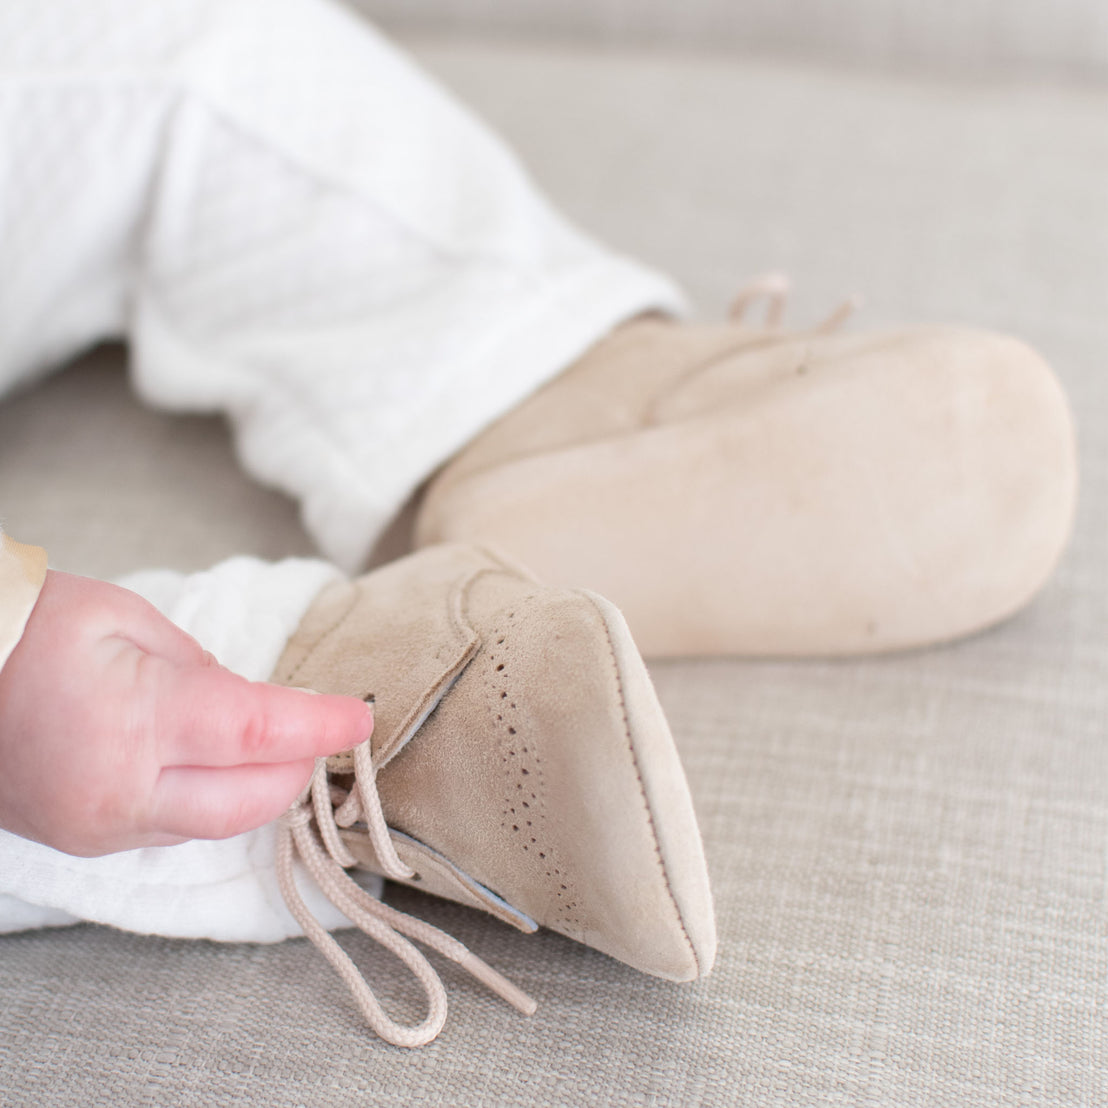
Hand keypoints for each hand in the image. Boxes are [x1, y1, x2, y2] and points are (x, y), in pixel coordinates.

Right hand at [0, 570, 373, 855]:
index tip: (362, 718)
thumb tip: (249, 702)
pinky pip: (173, 828)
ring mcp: (99, 826)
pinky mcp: (83, 839)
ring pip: (217, 825)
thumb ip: (201, 664)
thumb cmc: (24, 627)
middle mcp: (123, 790)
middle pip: (253, 801)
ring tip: (280, 746)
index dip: (323, 728)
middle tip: (326, 730)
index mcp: (138, 720)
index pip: (263, 736)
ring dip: (261, 789)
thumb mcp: (125, 617)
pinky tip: (220, 765)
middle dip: (301, 768)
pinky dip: (212, 799)